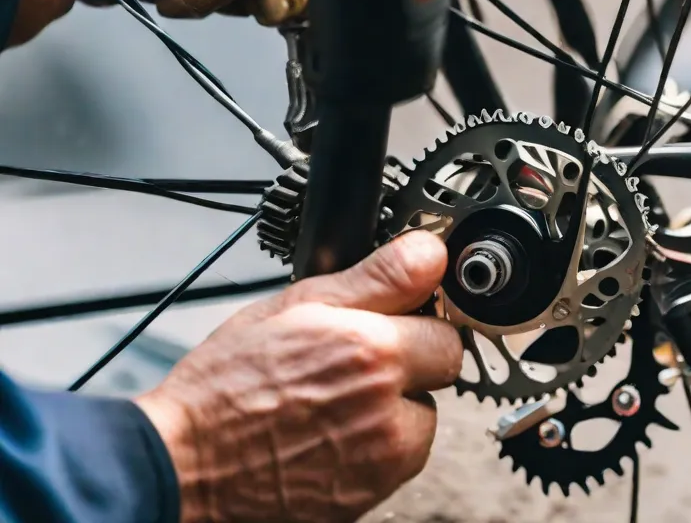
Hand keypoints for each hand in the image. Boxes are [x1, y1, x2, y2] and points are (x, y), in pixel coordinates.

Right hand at [135, 231, 461, 522]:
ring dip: (393, 409)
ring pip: (418, 420)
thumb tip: (429, 253)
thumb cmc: (225, 387)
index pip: (446, 329)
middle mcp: (386, 412)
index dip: (416, 320)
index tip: (394, 322)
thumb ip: (378, 278)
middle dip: (408, 363)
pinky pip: (394, 460)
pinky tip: (329, 434)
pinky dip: (374, 448)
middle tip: (355, 360)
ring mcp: (380, 462)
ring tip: (333, 401)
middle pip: (439, 376)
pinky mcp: (368, 498)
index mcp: (373, 353)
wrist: (183, 465)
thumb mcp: (295, 306)